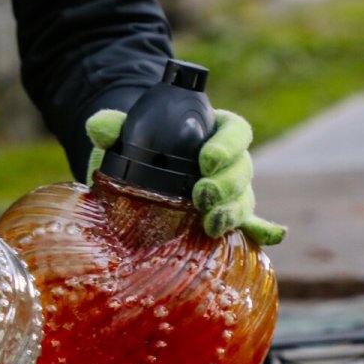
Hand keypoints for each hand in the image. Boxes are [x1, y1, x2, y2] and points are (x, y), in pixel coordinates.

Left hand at [84, 108, 286, 245]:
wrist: (139, 172)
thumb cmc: (142, 143)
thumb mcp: (128, 131)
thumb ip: (115, 125)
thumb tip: (97, 128)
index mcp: (215, 130)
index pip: (235, 132)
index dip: (227, 146)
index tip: (205, 159)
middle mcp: (230, 161)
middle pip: (243, 169)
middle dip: (226, 185)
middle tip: (201, 196)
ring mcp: (231, 191)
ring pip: (244, 199)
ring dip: (231, 212)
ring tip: (210, 224)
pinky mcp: (224, 216)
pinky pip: (248, 224)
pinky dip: (261, 231)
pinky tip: (267, 238)